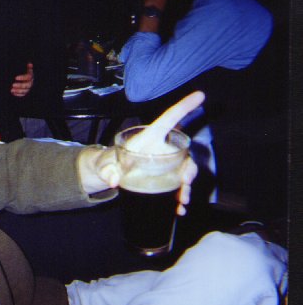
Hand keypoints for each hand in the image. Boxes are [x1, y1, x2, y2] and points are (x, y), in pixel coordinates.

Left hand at [10, 63, 33, 97]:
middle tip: (12, 85)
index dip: (22, 77)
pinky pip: (23, 94)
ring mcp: (28, 88)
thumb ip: (25, 66)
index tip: (15, 78)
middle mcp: (31, 82)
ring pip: (25, 91)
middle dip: (20, 85)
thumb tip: (29, 64)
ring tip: (11, 90)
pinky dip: (18, 94)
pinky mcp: (25, 92)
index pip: (28, 77)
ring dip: (18, 91)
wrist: (20, 77)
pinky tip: (13, 93)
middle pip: (27, 85)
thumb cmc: (20, 71)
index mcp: (30, 75)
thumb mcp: (22, 68)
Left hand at [78, 91, 203, 214]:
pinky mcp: (165, 178)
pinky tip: (179, 209)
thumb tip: (112, 181)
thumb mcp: (104, 166)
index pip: (169, 118)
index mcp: (150, 137)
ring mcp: (166, 164)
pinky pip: (179, 186)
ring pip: (184, 172)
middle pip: (184, 153)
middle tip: (185, 184)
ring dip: (187, 188)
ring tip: (182, 203)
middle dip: (189, 169)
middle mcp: (163, 148)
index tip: (200, 94)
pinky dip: (181, 197)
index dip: (184, 106)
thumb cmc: (108, 163)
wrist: (110, 176)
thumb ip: (106, 171)